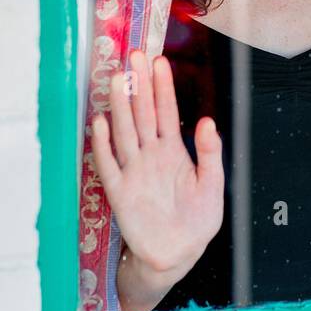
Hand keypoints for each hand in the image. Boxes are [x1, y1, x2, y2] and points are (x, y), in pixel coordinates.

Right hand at [90, 49, 224, 278]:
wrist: (178, 253)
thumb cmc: (196, 219)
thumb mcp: (212, 184)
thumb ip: (209, 153)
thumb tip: (208, 120)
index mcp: (173, 151)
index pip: (167, 111)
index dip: (163, 87)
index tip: (159, 62)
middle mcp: (151, 155)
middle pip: (143, 114)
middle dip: (139, 85)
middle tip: (134, 56)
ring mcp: (133, 170)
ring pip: (125, 132)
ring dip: (120, 106)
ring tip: (116, 79)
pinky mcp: (119, 191)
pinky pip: (108, 163)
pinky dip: (102, 143)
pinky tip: (99, 121)